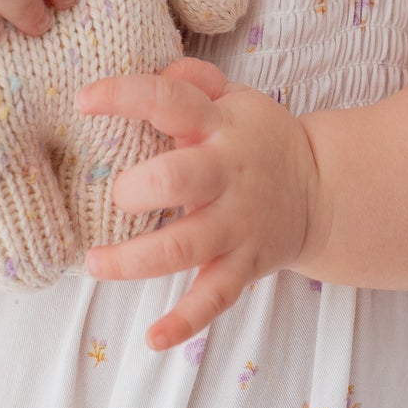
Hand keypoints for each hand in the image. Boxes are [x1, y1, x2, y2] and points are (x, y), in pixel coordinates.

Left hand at [77, 58, 320, 351]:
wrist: (324, 190)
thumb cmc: (257, 139)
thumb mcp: (236, 97)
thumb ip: (194, 81)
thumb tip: (158, 69)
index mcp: (220, 125)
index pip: (171, 100)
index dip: (126, 96)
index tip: (84, 99)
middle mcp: (227, 174)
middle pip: (182, 178)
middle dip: (141, 186)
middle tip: (116, 193)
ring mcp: (237, 224)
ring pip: (187, 246)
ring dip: (137, 259)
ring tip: (95, 263)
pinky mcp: (244, 265)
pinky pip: (215, 297)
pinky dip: (185, 321)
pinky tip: (154, 339)